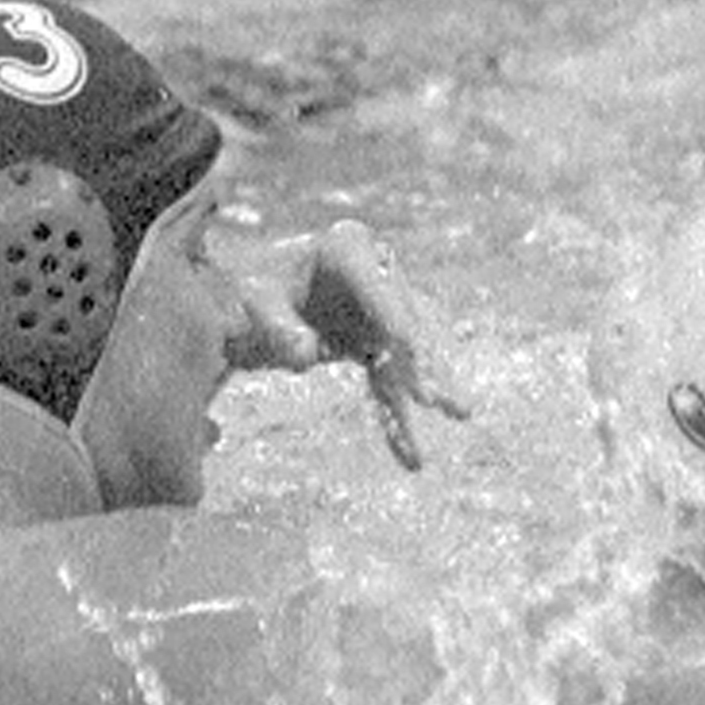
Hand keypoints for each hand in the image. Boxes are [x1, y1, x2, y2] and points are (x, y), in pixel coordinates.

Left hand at [227, 218, 473, 469]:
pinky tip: (410, 456)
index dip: (397, 323)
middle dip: (419, 362)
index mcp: (347, 248)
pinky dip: (398, 416)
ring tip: (462, 412)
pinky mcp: (376, 342)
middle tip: (429, 396)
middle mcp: (375, 273)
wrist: (242, 301)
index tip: (413, 354)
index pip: (381, 289)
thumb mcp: (253, 305)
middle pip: (403, 322)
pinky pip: (390, 381)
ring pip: (407, 355)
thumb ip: (277, 329)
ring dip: (429, 388)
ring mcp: (380, 310)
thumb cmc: (247, 293)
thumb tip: (307, 357)